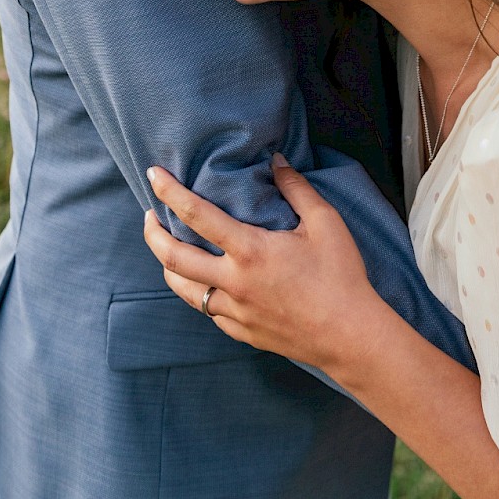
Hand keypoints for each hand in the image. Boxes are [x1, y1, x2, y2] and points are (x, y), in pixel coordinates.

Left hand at [143, 156, 381, 374]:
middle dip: (153, 234)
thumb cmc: (340, 276)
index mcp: (250, 251)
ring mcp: (234, 311)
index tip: (153, 175)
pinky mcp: (242, 332)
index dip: (170, 192)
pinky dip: (200, 291)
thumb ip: (296, 188)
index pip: (197, 215)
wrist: (349, 336)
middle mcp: (233, 282)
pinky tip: (206, 283)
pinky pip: (209, 310)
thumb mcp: (325, 222)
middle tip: (148, 217)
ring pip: (184, 289)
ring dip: (168, 267)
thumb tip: (276, 162)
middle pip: (173, 258)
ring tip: (168, 250)